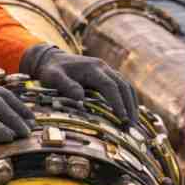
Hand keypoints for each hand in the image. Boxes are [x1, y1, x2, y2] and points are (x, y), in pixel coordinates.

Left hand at [21, 44, 138, 123]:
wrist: (51, 59)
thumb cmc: (51, 70)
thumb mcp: (53, 77)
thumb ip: (66, 86)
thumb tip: (81, 98)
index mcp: (92, 68)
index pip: (110, 86)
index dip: (118, 102)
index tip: (123, 118)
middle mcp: (103, 67)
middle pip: (123, 86)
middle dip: (130, 106)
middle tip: (132, 125)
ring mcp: (106, 71)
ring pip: (126, 86)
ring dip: (132, 103)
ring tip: (133, 123)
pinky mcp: (106, 76)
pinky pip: (122, 87)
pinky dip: (127, 100)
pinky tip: (128, 114)